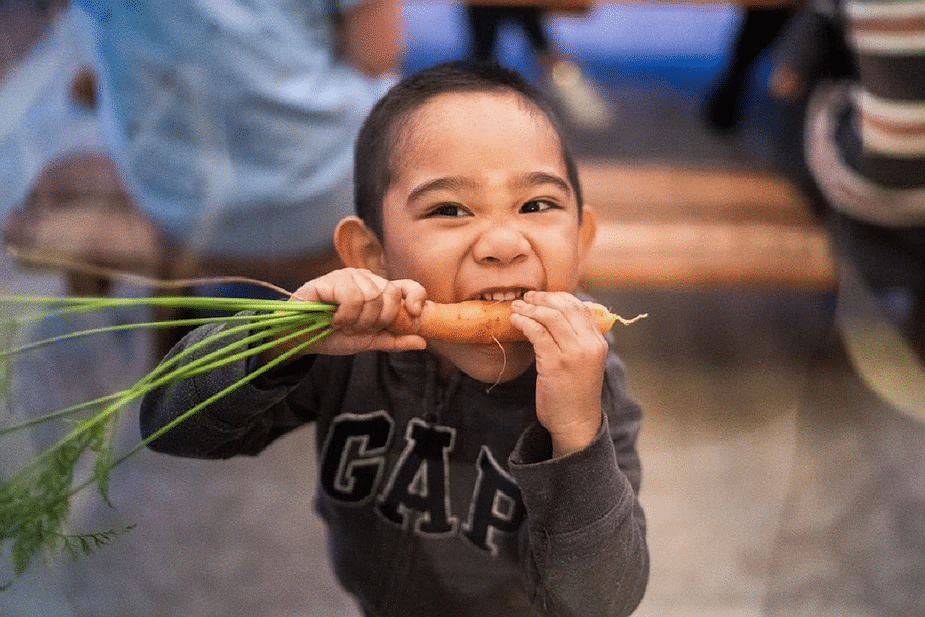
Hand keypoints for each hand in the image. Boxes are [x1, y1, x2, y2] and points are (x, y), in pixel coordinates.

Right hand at [264, 268, 426, 362]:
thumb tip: (424, 341)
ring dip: (358, 320)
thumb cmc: (333, 336)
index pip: (408, 286)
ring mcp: (347, 276)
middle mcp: (366, 279)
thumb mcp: (368, 341)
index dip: (416, 296)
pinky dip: (345, 315)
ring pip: (372, 296)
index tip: (413, 313)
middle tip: (357, 328)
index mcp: (379, 291)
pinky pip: (351, 296)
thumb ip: (395, 340)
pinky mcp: (329, 280)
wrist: (302, 339)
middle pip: (390, 294)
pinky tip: (334, 319)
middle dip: (377, 320)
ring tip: (342, 324)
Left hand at [510, 291, 605, 457]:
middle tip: (525, 298)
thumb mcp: (584, 363)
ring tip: (516, 308)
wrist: (576, 423)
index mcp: (598, 342)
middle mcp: (589, 344)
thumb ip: (576, 340)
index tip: (540, 297)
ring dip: (529, 309)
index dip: (557, 297)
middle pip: (564, 307)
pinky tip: (515, 322)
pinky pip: (537, 332)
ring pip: (549, 317)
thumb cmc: (575, 394)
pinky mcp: (555, 363)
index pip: (579, 307)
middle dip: (542, 299)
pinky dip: (523, 323)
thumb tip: (554, 317)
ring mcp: (573, 353)